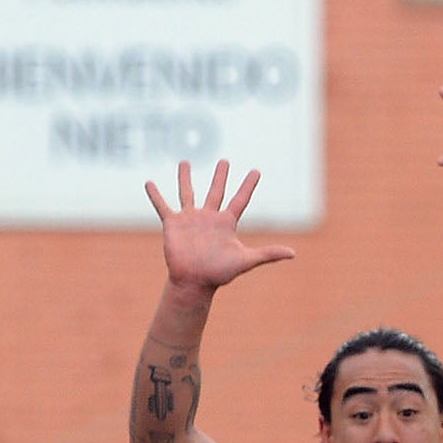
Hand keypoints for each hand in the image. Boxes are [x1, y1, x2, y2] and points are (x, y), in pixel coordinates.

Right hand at [145, 161, 293, 291]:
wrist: (195, 281)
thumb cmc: (220, 273)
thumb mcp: (246, 261)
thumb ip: (268, 254)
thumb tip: (293, 254)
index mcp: (226, 223)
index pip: (240, 199)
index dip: (248, 186)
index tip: (256, 172)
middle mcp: (209, 217)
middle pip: (216, 191)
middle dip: (221, 176)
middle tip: (224, 161)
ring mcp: (190, 219)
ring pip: (187, 193)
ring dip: (185, 177)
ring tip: (185, 162)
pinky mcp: (173, 224)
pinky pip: (162, 205)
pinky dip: (155, 195)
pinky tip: (149, 183)